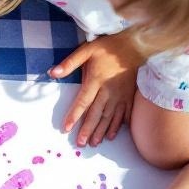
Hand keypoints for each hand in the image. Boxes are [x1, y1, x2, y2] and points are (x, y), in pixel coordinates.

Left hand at [50, 33, 144, 147]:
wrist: (137, 44)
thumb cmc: (109, 47)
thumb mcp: (87, 49)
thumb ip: (70, 62)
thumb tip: (52, 72)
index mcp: (96, 80)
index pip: (83, 102)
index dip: (74, 116)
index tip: (66, 128)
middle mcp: (109, 90)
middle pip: (96, 113)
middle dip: (88, 130)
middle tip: (80, 143)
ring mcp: (120, 95)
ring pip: (110, 116)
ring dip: (101, 131)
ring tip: (94, 143)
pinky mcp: (129, 96)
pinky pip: (124, 114)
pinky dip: (118, 125)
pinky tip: (111, 135)